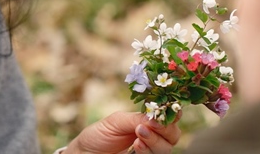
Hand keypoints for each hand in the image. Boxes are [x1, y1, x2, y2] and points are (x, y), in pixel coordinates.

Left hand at [63, 112, 180, 153]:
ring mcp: (149, 151)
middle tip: (149, 125)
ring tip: (138, 135)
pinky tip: (137, 145)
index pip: (168, 117)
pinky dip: (148, 151)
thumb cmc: (99, 135)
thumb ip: (137, 118)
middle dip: (164, 129)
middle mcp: (152, 137)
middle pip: (173, 135)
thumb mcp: (116, 121)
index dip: (173, 113)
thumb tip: (156, 118)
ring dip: (155, 141)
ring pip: (166, 149)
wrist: (86, 153)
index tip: (168, 110)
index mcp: (147, 122)